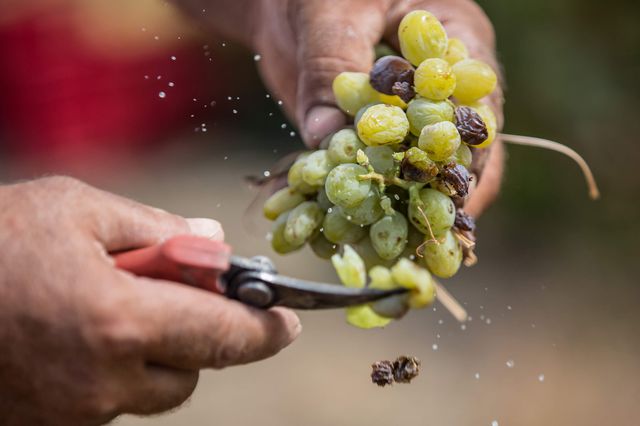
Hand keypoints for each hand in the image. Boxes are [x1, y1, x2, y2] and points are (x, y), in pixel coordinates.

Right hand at [0, 177, 299, 424]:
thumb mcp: (79, 210)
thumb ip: (160, 229)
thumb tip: (218, 244)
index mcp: (120, 322)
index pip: (224, 337)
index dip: (265, 330)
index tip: (289, 325)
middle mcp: (103, 382)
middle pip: (194, 368)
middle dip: (198, 331)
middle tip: (173, 292)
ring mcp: (73, 414)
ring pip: (155, 390)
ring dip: (158, 352)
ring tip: (112, 308)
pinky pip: (112, 401)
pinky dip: (118, 369)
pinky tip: (82, 332)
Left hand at [177, 0, 502, 216]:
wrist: (286, 3)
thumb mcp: (331, 12)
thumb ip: (332, 64)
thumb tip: (325, 135)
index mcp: (456, 42)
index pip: (477, 107)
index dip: (468, 153)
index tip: (450, 193)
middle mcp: (442, 89)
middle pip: (461, 153)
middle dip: (443, 197)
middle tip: (425, 239)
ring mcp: (409, 119)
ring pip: (422, 174)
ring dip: (405, 212)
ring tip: (391, 252)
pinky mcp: (375, 139)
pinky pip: (377, 176)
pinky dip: (362, 204)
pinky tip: (346, 232)